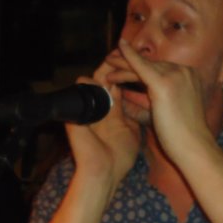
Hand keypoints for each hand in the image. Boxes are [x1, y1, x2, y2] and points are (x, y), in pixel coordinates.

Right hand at [65, 66, 139, 188]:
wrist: (104, 171)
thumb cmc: (120, 157)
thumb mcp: (133, 132)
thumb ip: (136, 115)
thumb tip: (145, 100)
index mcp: (113, 111)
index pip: (119, 85)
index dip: (127, 72)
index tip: (138, 60)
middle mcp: (100, 108)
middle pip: (106, 79)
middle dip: (116, 65)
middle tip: (122, 51)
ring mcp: (88, 109)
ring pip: (93, 81)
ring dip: (102, 69)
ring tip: (110, 57)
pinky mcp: (77, 113)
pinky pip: (80, 92)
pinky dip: (86, 83)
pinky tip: (95, 76)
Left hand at [115, 38, 215, 160]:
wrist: (194, 147)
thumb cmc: (182, 136)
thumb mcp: (169, 111)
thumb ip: (153, 99)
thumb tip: (129, 93)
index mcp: (189, 78)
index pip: (161, 68)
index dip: (143, 65)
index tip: (128, 64)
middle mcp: (184, 72)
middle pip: (152, 64)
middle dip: (130, 61)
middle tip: (112, 58)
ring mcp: (176, 75)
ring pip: (144, 65)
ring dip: (124, 63)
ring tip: (108, 62)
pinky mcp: (164, 83)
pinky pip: (141, 66)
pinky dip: (129, 56)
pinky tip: (119, 48)